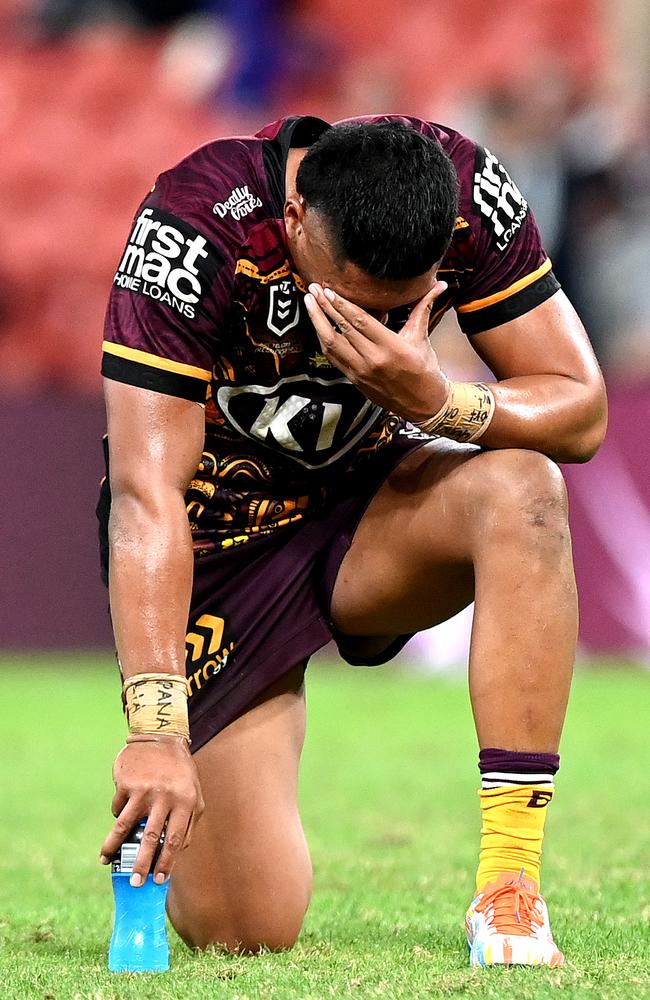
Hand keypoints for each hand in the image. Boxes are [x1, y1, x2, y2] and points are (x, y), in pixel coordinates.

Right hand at [100, 736, 204, 885]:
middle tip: (135, 883)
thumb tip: (177, 852)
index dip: (167, 862)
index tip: (159, 880)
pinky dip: (118, 815)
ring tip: (107, 860)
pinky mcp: (127, 783)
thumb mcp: (194, 795)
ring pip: (126, 826)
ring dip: (114, 847)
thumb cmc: (180, 773)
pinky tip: (119, 816)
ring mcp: (144, 790)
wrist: (162, 739)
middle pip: (151, 838)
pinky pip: (118, 808)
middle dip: (141, 864)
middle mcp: (165, 797)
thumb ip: (189, 822)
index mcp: (186, 802)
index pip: (175, 839)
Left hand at [304, 281, 449, 421]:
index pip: (360, 321)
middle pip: (342, 329)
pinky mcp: (354, 379)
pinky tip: (318, 326)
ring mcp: (361, 372)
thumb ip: (424, 308)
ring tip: (309, 303)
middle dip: (325, 307)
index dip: (342, 305)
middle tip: (314, 289)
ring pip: (331, 344)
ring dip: (317, 322)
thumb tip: (438, 286)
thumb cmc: (424, 371)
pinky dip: (323, 340)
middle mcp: (373, 360)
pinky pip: (333, 357)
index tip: (329, 290)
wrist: (423, 404)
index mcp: (392, 347)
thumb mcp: (422, 337)